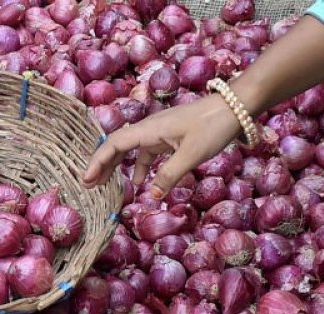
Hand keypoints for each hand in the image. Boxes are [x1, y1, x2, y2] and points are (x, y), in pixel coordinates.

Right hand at [82, 94, 241, 197]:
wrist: (235, 106)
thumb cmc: (213, 126)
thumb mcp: (192, 154)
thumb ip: (169, 176)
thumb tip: (150, 197)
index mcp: (149, 130)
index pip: (113, 144)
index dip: (98, 161)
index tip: (87, 179)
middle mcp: (149, 129)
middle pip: (117, 146)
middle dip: (101, 165)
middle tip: (88, 184)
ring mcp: (159, 133)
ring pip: (130, 150)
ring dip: (117, 166)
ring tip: (105, 184)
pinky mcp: (170, 137)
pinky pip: (147, 153)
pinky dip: (139, 167)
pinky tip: (140, 183)